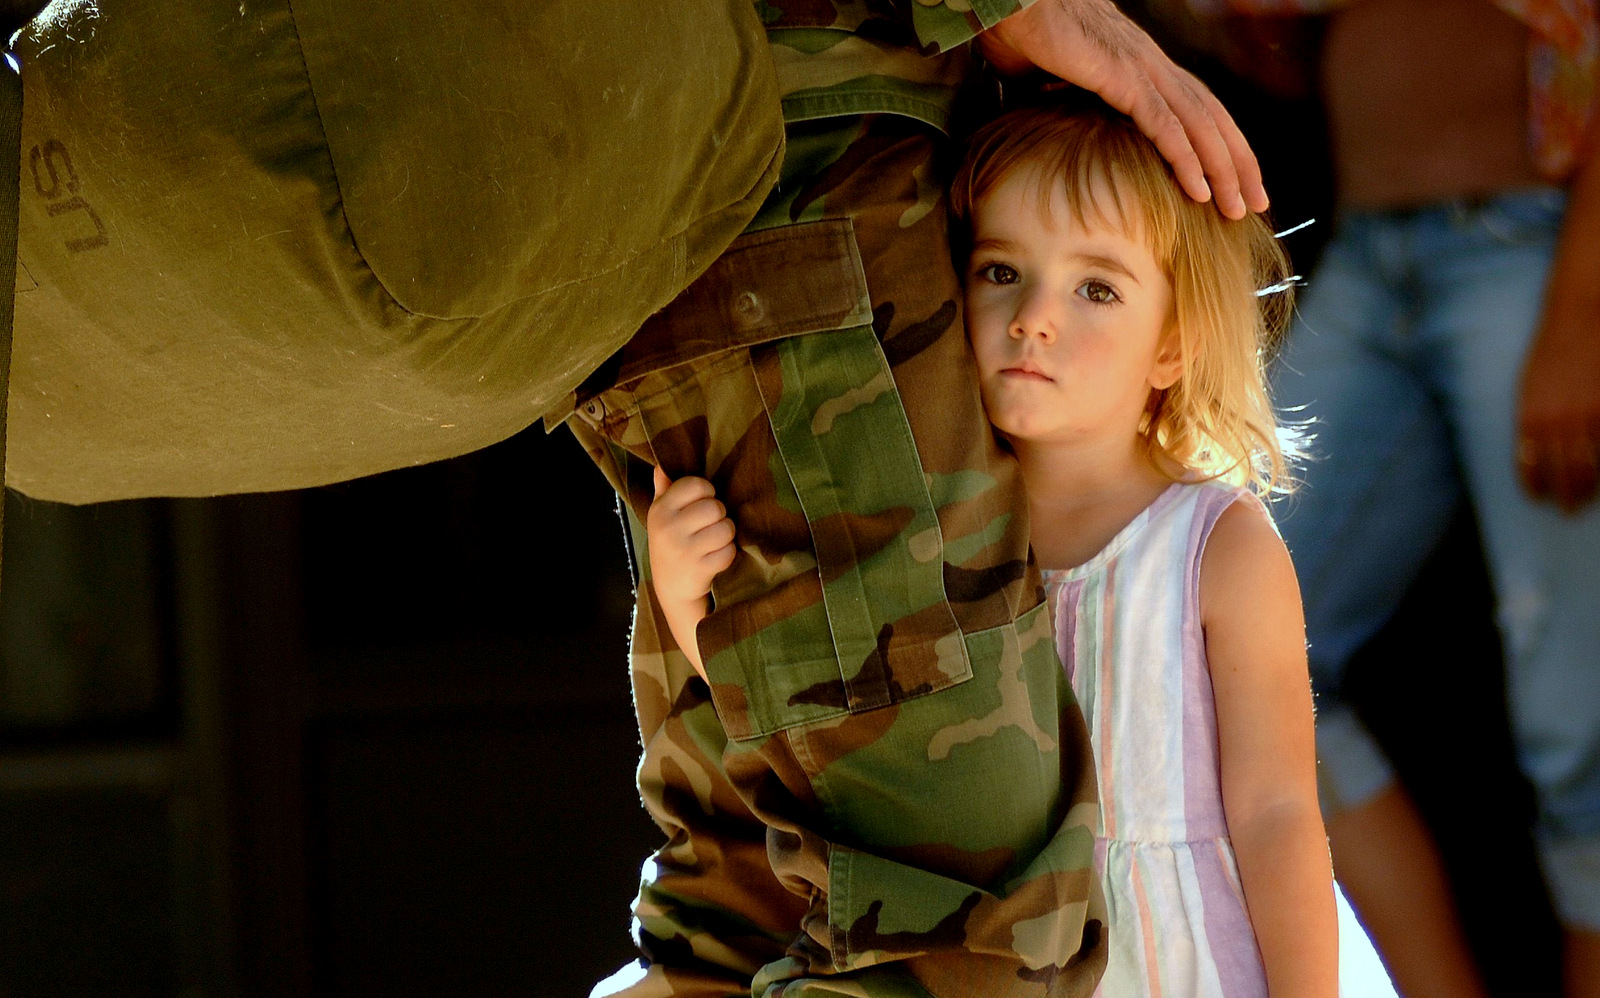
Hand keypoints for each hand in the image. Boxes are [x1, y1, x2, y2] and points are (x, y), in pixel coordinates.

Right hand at [646, 468, 737, 605]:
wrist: (671, 589)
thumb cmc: (671, 544)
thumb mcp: (661, 516)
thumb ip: (664, 490)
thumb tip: (661, 466)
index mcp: (660, 509)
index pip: (696, 484)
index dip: (707, 493)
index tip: (702, 504)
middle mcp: (668, 528)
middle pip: (715, 506)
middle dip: (720, 516)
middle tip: (710, 527)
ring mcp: (683, 551)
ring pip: (725, 528)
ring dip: (726, 536)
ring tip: (714, 542)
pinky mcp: (699, 571)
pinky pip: (729, 552)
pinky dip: (727, 555)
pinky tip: (715, 558)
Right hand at [978, 0, 1268, 219]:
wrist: (1012, 0)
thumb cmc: (1024, 33)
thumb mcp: (1051, 80)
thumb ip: (1065, 104)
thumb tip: (1053, 130)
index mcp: (1141, 65)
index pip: (1196, 108)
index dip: (1219, 144)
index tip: (1232, 180)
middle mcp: (1152, 66)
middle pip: (1212, 119)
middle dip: (1238, 163)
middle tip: (1256, 202)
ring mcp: (1142, 70)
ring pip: (1199, 126)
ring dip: (1222, 170)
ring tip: (1237, 207)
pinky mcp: (1123, 78)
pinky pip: (1164, 125)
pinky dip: (1186, 159)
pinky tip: (1200, 190)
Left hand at [1517, 310, 1599, 512]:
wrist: (1580, 316)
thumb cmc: (1551, 352)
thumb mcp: (1528, 387)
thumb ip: (1531, 421)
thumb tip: (1532, 453)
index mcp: (1530, 414)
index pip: (1529, 464)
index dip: (1535, 486)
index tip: (1540, 498)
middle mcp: (1558, 418)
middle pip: (1563, 471)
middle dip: (1567, 495)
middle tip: (1569, 509)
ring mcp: (1590, 414)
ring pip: (1591, 463)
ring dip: (1588, 486)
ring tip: (1586, 499)